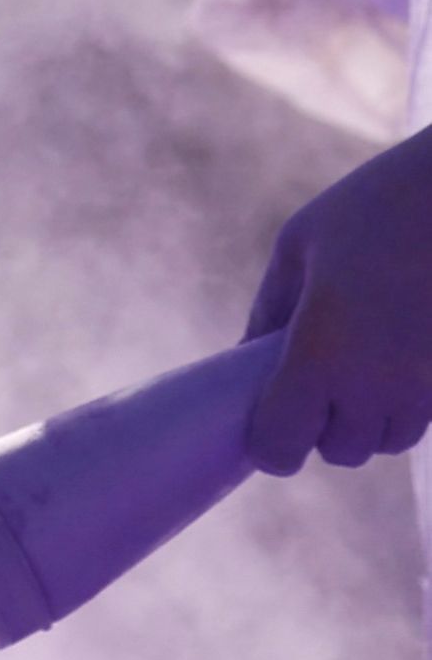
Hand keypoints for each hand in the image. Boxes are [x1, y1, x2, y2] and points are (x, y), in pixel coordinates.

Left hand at [242, 125, 431, 471]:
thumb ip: (270, 308)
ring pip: (388, 441)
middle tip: (308, 379)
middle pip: (341, 452)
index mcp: (320, 354)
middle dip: (320, 428)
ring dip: (366, 420)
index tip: (263, 421)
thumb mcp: (300, 244)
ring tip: (355, 362)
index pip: (283, 446)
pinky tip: (394, 353)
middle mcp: (377, 386)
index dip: (268, 445)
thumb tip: (246, 356)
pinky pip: (422, 417)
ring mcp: (426, 388)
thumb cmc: (375, 207)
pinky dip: (402, 404)